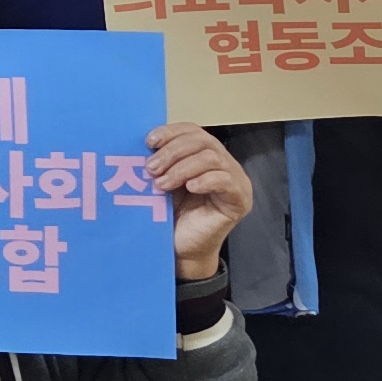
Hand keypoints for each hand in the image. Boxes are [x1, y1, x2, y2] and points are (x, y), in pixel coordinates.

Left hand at [148, 122, 252, 281]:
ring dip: (182, 168)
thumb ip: (159, 162)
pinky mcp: (239, 200)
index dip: (171, 132)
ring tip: (162, 184)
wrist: (180, 249)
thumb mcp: (162, 181)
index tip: (149, 141)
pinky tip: (189, 187)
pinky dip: (205, 180)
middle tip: (151, 168)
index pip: (193, 131)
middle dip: (172, 151)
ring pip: (211, 158)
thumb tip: (142, 145)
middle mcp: (224, 164)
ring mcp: (235, 181)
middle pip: (202, 141)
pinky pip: (225, 181)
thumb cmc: (171, 216)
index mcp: (205, 155)